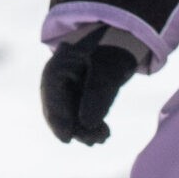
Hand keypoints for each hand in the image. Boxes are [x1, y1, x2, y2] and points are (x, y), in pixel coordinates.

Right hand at [41, 26, 145, 144]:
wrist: (127, 36)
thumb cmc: (115, 46)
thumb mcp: (109, 68)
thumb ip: (98, 94)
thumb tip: (87, 124)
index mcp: (57, 66)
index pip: (51, 96)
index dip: (58, 120)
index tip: (67, 139)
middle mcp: (59, 78)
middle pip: (61, 108)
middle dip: (76, 127)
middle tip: (95, 141)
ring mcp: (70, 86)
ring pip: (72, 113)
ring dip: (85, 128)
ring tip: (103, 138)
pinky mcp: (82, 92)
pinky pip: (82, 112)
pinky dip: (91, 123)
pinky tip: (104, 133)